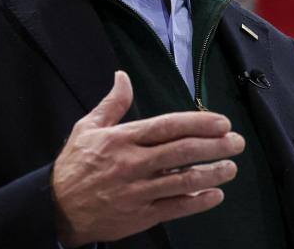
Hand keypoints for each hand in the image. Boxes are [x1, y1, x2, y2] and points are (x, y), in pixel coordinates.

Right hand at [51, 71, 244, 245]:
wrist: (56, 208)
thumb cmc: (75, 165)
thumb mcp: (87, 128)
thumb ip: (112, 104)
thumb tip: (122, 76)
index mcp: (122, 139)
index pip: (167, 127)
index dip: (198, 123)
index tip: (222, 122)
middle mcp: (132, 164)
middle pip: (181, 152)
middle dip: (215, 146)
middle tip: (237, 142)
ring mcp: (137, 191)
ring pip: (182, 182)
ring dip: (212, 174)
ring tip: (232, 167)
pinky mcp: (139, 216)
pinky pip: (174, 209)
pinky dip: (197, 203)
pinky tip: (215, 195)